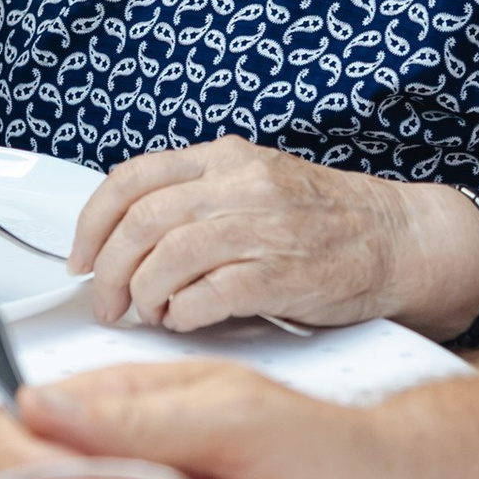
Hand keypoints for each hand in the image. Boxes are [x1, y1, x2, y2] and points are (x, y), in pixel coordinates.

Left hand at [74, 138, 457, 333]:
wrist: (398, 238)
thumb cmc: (324, 220)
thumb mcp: (254, 183)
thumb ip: (195, 198)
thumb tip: (124, 238)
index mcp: (224, 158)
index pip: (130, 179)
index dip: (90, 224)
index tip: (80, 258)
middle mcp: (239, 185)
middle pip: (139, 223)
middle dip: (107, 272)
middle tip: (106, 302)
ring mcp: (262, 228)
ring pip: (166, 259)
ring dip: (142, 297)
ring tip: (149, 314)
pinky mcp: (282, 274)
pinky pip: (208, 296)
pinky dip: (183, 314)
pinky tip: (185, 320)